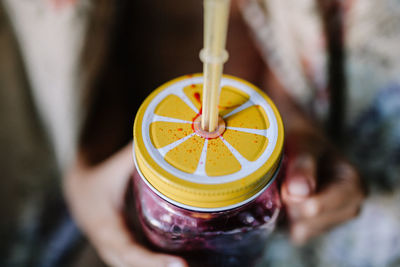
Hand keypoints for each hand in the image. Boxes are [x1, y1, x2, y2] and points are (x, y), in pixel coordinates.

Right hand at [64, 142, 186, 266]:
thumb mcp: (112, 168)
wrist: (79, 190)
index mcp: (106, 227)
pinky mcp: (124, 250)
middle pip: (136, 266)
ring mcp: (116, 251)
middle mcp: (110, 245)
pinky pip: (140, 262)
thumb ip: (136, 154)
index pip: (129, 251)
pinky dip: (158, 266)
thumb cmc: (98, 178)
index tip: (180, 264)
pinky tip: (184, 263)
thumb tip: (160, 139)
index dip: (153, 261)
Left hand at [281, 131, 365, 244]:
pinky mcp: (317, 229)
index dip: (293, 198)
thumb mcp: (304, 144)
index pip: (316, 208)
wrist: (301, 146)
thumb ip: (302, 165)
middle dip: (290, 206)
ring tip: (287, 189)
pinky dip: (285, 220)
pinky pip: (295, 235)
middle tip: (284, 184)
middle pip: (308, 223)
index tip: (284, 184)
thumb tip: (298, 192)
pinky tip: (286, 201)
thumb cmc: (305, 142)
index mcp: (353, 186)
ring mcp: (334, 221)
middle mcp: (349, 208)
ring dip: (286, 213)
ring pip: (301, 232)